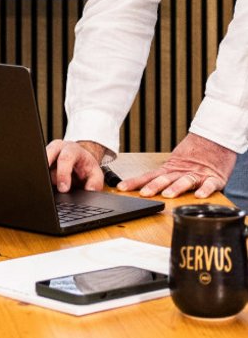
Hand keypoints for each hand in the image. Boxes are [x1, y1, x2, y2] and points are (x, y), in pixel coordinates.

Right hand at [45, 139, 108, 192]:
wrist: (80, 159)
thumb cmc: (86, 166)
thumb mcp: (96, 174)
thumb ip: (95, 182)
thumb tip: (90, 190)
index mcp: (72, 149)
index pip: (65, 158)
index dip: (63, 174)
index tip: (63, 188)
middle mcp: (58, 147)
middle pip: (48, 155)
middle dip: (48, 172)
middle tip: (50, 187)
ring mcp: (48, 152)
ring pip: (40, 163)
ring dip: (44, 175)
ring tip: (50, 185)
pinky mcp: (41, 158)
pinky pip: (38, 167)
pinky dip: (42, 176)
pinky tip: (46, 182)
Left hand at [116, 133, 236, 198]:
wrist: (216, 141)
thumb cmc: (195, 155)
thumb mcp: (175, 164)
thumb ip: (162, 176)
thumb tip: (142, 185)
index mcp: (170, 169)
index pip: (149, 176)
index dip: (135, 182)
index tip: (121, 188)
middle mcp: (181, 172)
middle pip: (165, 179)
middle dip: (153, 187)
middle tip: (144, 193)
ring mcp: (197, 175)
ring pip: (185, 181)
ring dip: (175, 188)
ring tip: (167, 194)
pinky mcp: (214, 178)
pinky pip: (210, 185)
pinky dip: (205, 190)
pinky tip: (199, 195)